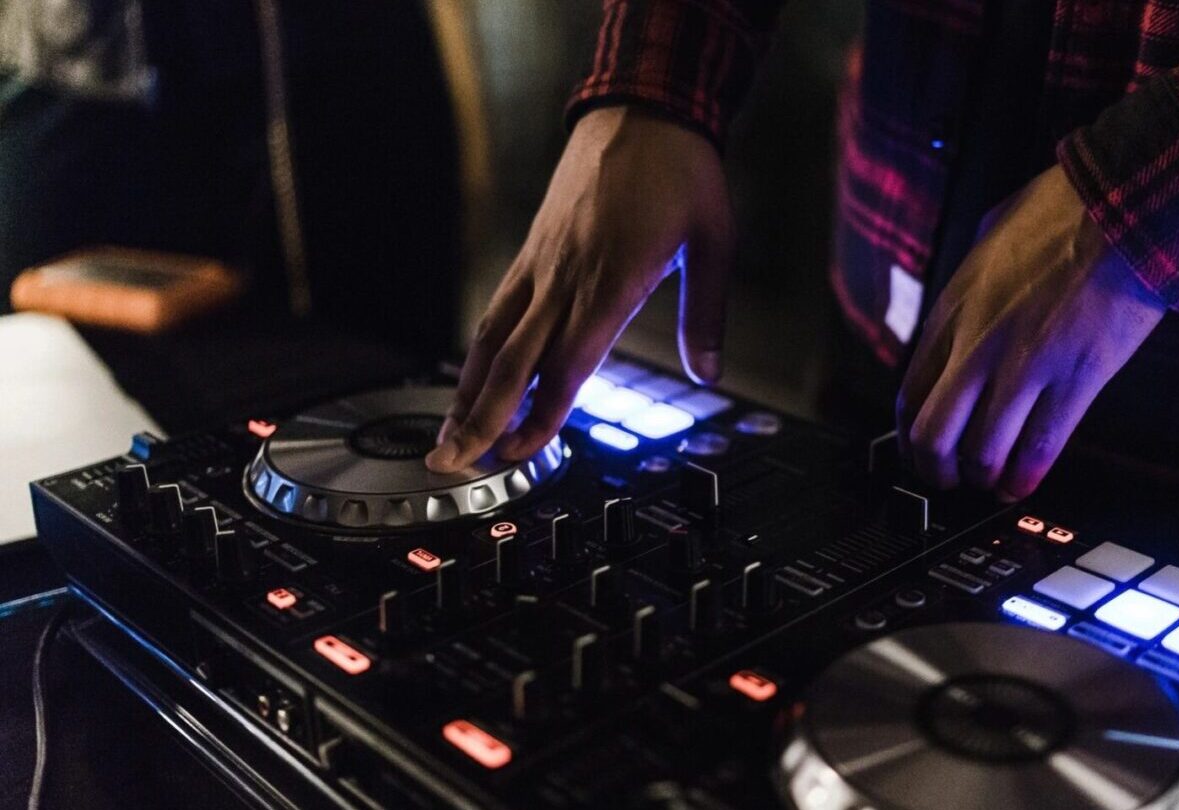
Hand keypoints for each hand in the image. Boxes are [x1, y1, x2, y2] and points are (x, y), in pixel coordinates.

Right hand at [427, 106, 733, 472]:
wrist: (642, 107)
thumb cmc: (681, 172)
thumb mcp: (714, 241)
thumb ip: (707, 313)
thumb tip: (709, 371)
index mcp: (611, 282)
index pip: (568, 365)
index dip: (540, 414)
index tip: (518, 453)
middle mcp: (566, 278)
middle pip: (515, 362)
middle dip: (481, 417)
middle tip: (451, 462)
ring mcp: (542, 263)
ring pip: (494, 337)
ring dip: (468, 391)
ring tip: (448, 435)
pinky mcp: (532, 250)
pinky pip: (498, 308)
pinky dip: (480, 350)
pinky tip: (471, 377)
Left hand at [896, 165, 1164, 499]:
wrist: (1125, 207)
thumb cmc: (1065, 211)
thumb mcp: (989, 236)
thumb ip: (970, 280)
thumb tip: (965, 304)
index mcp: (952, 309)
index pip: (909, 393)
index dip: (911, 435)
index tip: (921, 449)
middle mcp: (976, 344)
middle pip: (933, 434)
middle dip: (937, 470)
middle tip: (950, 480)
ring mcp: (1023, 366)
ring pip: (981, 452)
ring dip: (984, 478)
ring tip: (993, 484)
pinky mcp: (1072, 380)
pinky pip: (1037, 447)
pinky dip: (1026, 476)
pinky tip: (1024, 483)